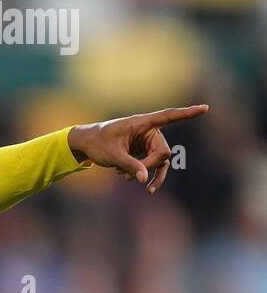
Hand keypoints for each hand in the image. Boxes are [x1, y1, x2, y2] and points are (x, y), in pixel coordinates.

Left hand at [68, 105, 208, 194]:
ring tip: (133, 184)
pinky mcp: (143, 152)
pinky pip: (151, 166)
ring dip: (149, 174)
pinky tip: (125, 177)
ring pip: (160, 162)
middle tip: (131, 177)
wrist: (87, 144)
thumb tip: (145, 181)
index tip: (205, 108)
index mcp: (143, 123)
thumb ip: (130, 166)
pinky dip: (141, 174)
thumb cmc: (99, 143)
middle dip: (151, 167)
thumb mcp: (113, 155)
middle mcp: (149, 131)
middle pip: (163, 152)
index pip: (169, 116)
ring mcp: (147, 142)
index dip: (187, 114)